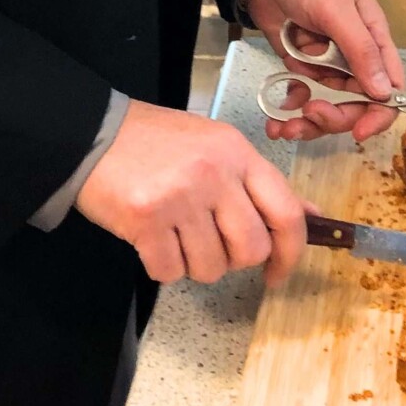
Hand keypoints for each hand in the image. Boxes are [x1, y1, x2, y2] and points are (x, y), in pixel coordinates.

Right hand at [75, 98, 311, 286]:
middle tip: (211, 244)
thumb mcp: (217, 146)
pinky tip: (152, 239)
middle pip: (251, 249)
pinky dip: (162, 266)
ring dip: (194, 262)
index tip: (278, 273)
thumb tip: (309, 215)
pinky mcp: (146, 220)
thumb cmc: (157, 142)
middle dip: (234, 260)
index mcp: (238, 152)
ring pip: (211, 267)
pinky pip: (170, 272)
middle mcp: (214, 173)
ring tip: (176, 233)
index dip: (291, 253)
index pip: (286, 213)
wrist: (95, 133)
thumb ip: (258, 182)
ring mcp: (180, 197)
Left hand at [243, 0, 405, 144]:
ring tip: (284, 127)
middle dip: (334, 118)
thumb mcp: (336, 8)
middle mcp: (353, 57)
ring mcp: (326, 64)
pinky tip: (275, 118)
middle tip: (309, 115)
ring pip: (328, 106)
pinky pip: (302, 98)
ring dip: (308, 123)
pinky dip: (291, 111)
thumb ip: (360, 49)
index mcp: (372, 40)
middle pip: (355, 103)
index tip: (357, 131)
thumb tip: (384, 92)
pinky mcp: (301, 67)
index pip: (389, 87)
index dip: (378, 114)